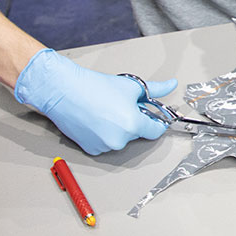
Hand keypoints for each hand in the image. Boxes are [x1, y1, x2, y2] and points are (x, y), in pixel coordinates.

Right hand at [14, 48, 173, 153]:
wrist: (64, 91)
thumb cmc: (94, 87)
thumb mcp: (131, 86)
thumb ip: (156, 89)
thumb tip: (171, 85)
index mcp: (133, 125)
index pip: (156, 131)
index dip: (156, 121)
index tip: (153, 116)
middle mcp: (119, 140)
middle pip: (137, 133)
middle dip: (134, 120)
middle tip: (122, 105)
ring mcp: (104, 147)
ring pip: (121, 138)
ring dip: (119, 128)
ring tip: (106, 110)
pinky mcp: (91, 149)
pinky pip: (105, 143)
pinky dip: (104, 134)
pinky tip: (97, 119)